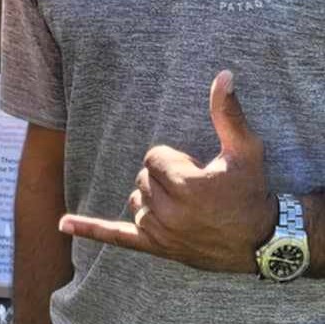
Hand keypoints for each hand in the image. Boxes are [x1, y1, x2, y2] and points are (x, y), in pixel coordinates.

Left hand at [58, 70, 275, 272]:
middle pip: (142, 178)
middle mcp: (169, 212)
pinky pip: (117, 237)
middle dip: (165, 178)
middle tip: (197, 189)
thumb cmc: (253, 191)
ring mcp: (160, 233)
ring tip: (184, 205)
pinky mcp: (156, 248)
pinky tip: (62, 224)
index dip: (174, 159)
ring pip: (135, 201)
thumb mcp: (246, 150)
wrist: (262, 240)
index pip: (153, 157)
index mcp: (185, 185)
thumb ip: (229, 114)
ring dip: (152, 198)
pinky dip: (90, 229)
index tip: (198, 169)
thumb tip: (223, 75)